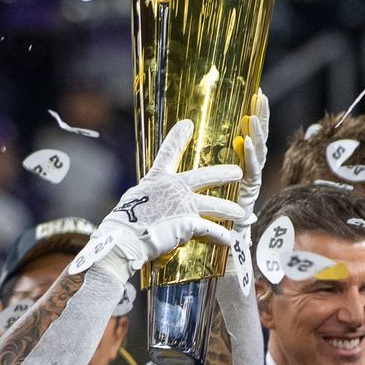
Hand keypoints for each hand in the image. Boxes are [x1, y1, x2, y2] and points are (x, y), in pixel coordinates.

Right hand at [77, 119, 245, 274]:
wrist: (125, 239)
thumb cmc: (124, 224)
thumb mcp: (134, 201)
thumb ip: (151, 199)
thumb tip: (158, 205)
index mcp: (157, 179)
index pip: (168, 152)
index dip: (177, 137)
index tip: (187, 124)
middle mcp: (173, 188)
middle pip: (205, 177)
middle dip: (224, 174)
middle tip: (238, 172)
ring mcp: (183, 204)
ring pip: (215, 205)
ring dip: (229, 209)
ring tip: (241, 212)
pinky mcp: (189, 223)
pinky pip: (211, 230)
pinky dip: (220, 236)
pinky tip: (229, 240)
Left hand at [235, 90, 269, 217]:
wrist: (231, 227)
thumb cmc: (225, 199)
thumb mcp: (224, 170)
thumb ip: (230, 154)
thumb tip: (233, 136)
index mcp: (249, 158)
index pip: (255, 131)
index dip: (258, 113)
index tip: (258, 93)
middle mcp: (255, 164)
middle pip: (261, 136)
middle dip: (262, 115)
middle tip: (261, 96)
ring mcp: (254, 175)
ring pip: (259, 150)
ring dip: (256, 132)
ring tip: (253, 116)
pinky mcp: (251, 187)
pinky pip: (252, 168)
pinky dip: (249, 153)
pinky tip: (245, 140)